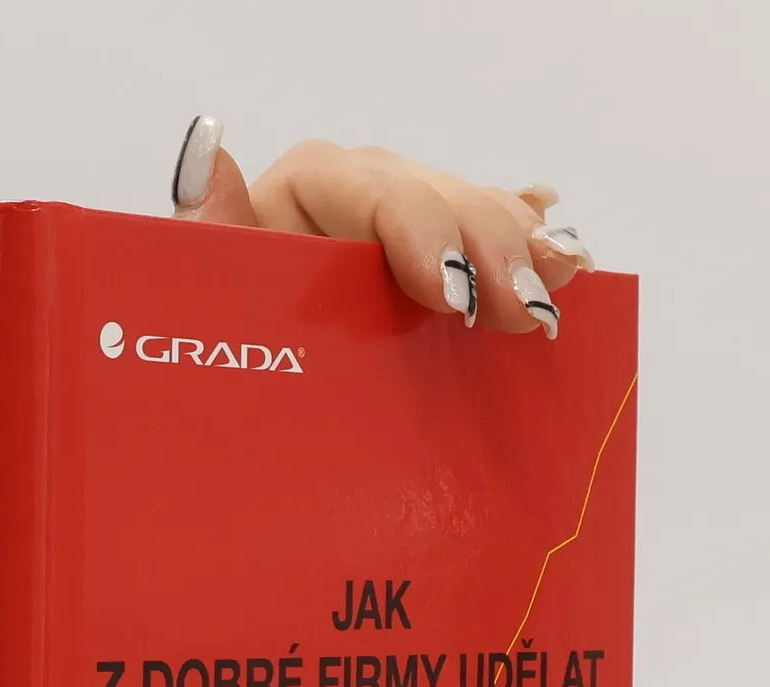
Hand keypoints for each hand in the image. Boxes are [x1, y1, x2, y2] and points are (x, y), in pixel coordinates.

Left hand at [170, 116, 594, 339]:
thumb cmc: (210, 371)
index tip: (449, 292)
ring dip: (522, 251)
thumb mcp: (198, 306)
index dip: (418, 225)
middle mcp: (351, 211)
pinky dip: (528, 258)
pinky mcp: (428, 288)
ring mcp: (397, 248)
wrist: (232, 449)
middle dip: (488, 246)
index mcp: (292, 203)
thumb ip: (205, 237)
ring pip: (470, 223)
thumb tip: (207, 154)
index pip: (363, 183)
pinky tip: (571, 264)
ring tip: (564, 282)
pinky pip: (486, 254)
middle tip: (524, 310)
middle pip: (433, 198)